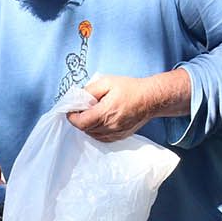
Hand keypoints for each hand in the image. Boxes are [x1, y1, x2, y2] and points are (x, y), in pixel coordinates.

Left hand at [68, 69, 190, 141]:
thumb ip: (89, 90)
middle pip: (85, 129)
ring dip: (88, 126)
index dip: (72, 117)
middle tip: (82, 109)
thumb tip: (77, 98)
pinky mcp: (120, 136)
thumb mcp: (106, 82)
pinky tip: (100, 121)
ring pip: (92, 135)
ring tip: (92, 113)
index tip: (71, 110)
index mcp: (106, 112)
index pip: (81, 122)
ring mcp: (115, 133)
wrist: (151, 99)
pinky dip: (96, 131)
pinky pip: (101, 138)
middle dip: (80, 119)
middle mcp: (110, 126)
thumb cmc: (130, 88)